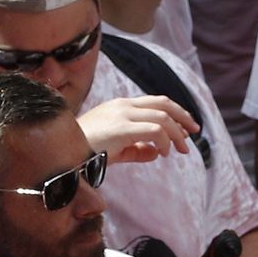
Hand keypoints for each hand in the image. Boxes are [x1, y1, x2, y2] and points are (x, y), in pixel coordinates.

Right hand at [77, 95, 199, 163]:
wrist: (63, 154)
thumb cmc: (87, 152)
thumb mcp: (117, 150)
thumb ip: (137, 150)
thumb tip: (156, 153)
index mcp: (120, 106)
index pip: (155, 102)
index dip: (175, 113)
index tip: (187, 129)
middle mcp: (123, 106)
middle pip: (163, 104)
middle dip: (183, 117)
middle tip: (194, 133)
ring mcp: (121, 115)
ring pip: (162, 118)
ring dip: (177, 135)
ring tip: (182, 150)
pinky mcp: (121, 128)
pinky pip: (154, 131)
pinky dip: (165, 142)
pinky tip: (164, 154)